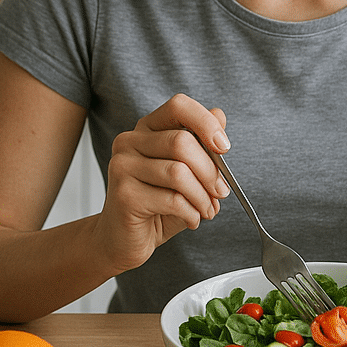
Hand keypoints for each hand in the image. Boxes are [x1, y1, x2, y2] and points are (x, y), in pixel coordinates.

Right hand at [93, 94, 230, 273]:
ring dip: (203, 197)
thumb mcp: (187, 171)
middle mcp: (129, 141)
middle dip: (211, 171)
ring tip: (207, 210)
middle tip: (221, 192)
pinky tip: (191, 219)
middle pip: (182, 142)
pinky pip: (172, 200)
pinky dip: (192, 213)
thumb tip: (219, 115)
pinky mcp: (124, 194)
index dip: (206, 123)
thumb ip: (201, 144)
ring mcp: (122, 166)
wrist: (124, 240)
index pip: (178, 106)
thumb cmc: (158, 203)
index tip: (224, 147)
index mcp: (147, 128)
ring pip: (179, 173)